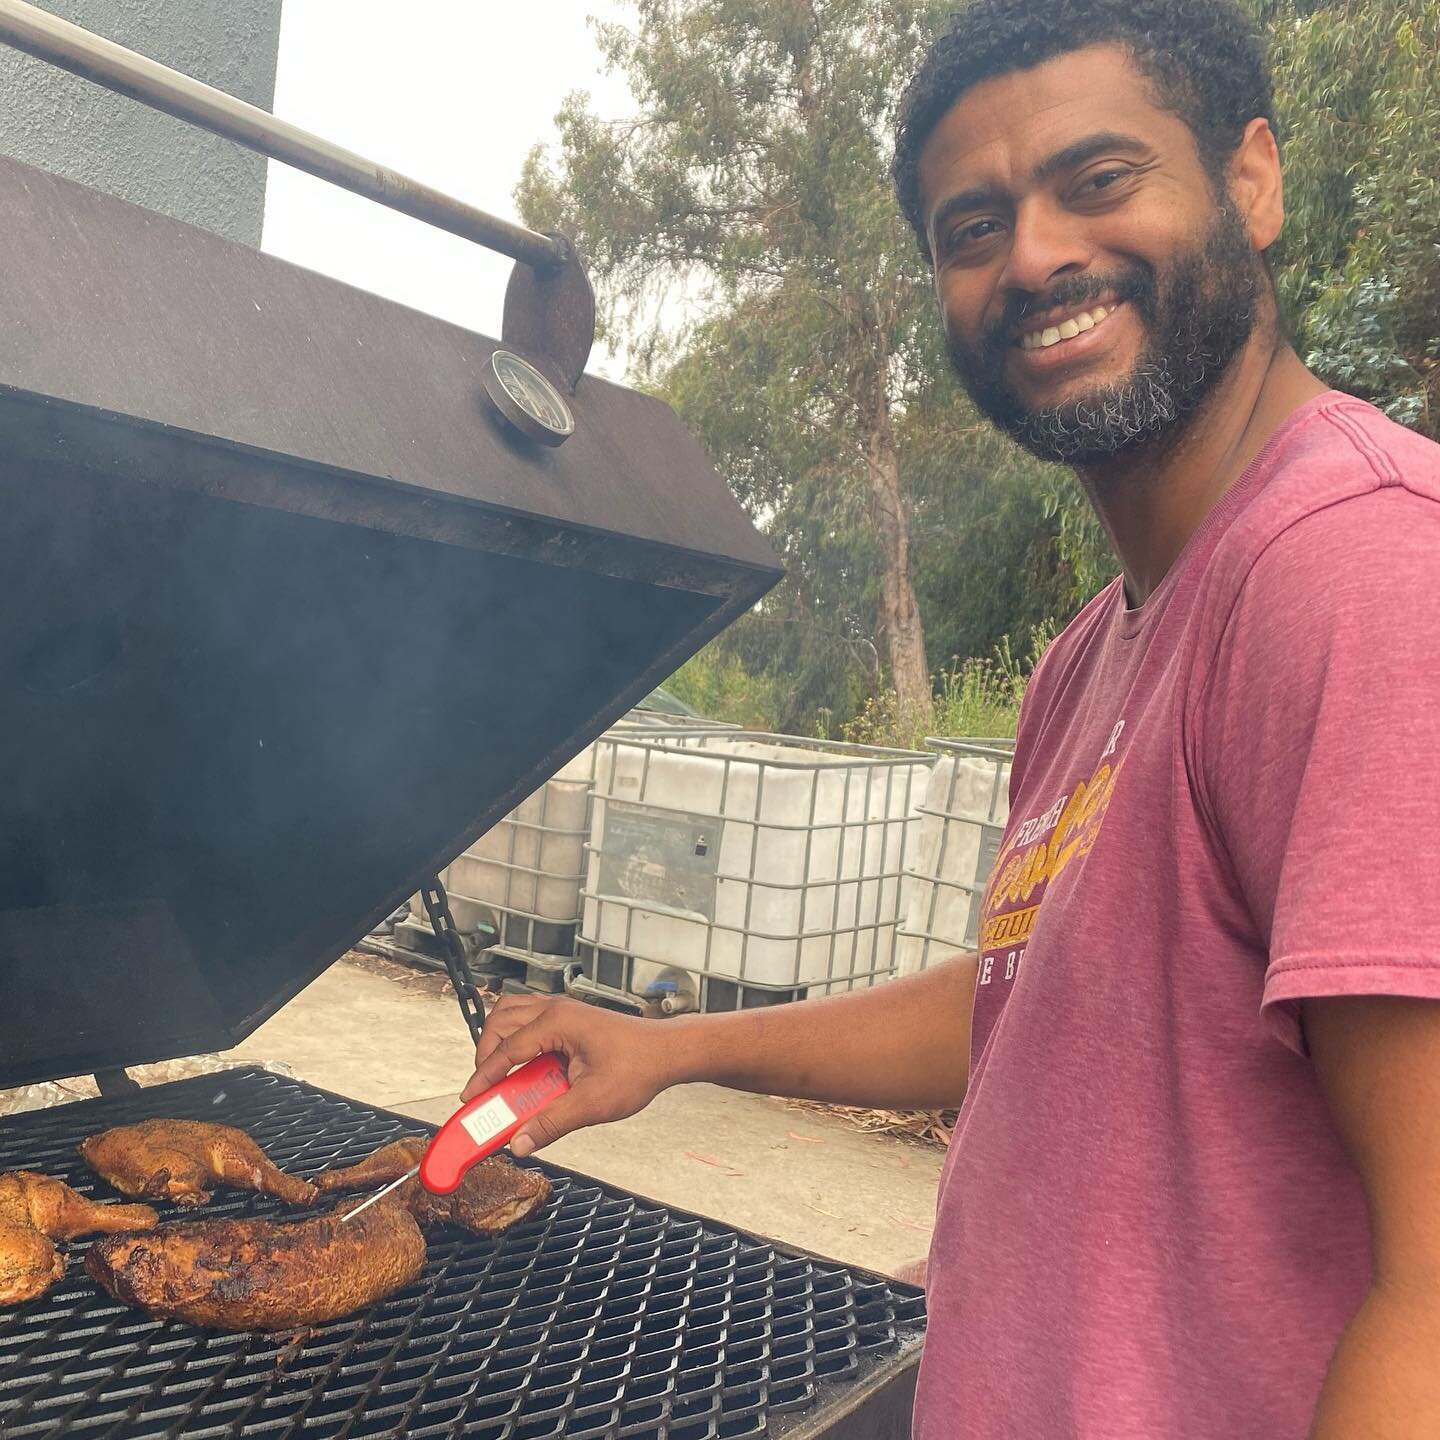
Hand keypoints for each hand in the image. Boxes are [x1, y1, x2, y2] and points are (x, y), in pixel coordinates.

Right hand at [461, 995, 687, 1155]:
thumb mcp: (593, 1103)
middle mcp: (556, 1009)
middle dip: (485, 1055)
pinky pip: (529, 1021)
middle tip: (485, 1089)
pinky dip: (517, 1041)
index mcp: (558, 1021)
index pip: (506, 1049)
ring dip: (499, 1043)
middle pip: (500, 1021)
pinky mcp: (569, 1019)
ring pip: (511, 1014)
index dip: (483, 1077)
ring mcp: (563, 1011)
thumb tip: (520, 1142)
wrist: (668, 1052)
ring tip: (501, 1077)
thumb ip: (552, 1122)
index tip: (470, 1100)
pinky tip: (527, 1069)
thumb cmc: (638, 1067)